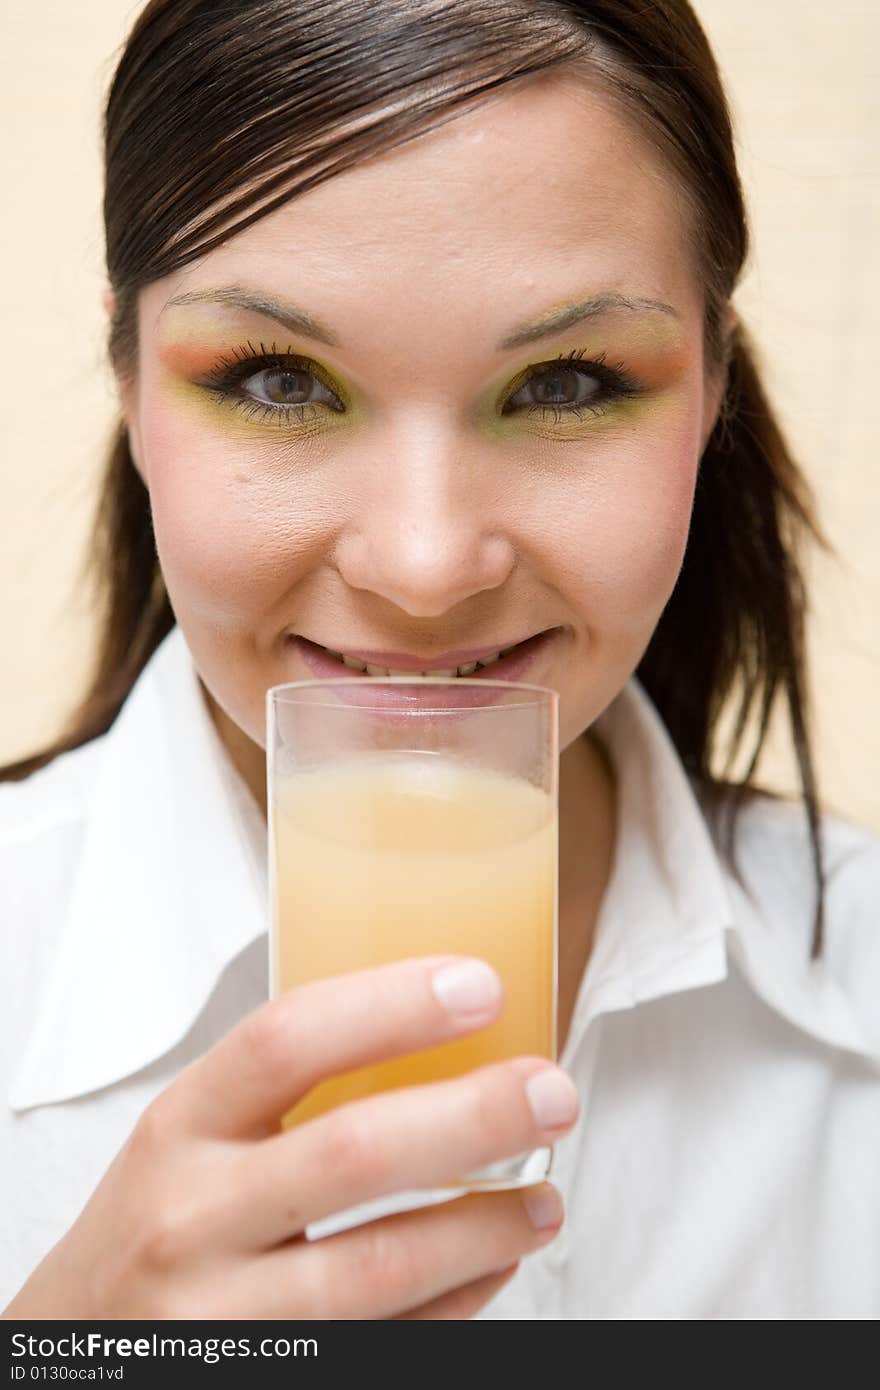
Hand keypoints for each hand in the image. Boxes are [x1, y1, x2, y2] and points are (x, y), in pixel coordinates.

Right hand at [3, 955, 578, 1318]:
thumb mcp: (189, 1136)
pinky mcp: (269, 1381)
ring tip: (543, 1197)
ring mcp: (226, 1317)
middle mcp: (191, 1218)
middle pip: (354, 1153)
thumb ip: (282, 1089)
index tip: (480, 985)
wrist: (80, 1349)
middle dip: (473, 1117)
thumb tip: (437, 1028)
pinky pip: (388, 1345)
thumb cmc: (159, 1221)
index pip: (286, 1041)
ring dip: (484, 1227)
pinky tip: (491, 1267)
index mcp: (179, 1128)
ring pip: (382, 1268)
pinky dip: (456, 1305)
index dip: (392, 1005)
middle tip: (552, 1092)